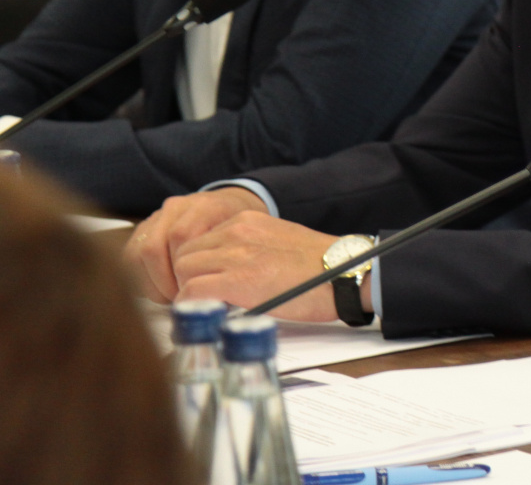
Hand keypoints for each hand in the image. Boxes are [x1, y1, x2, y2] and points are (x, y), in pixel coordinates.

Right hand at [125, 188, 267, 302]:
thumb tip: (214, 294)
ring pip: (138, 251)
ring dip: (150, 281)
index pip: (181, 236)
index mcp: (205, 207)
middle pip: (153, 246)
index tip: (191, 290)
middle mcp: (178, 207)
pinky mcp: (145, 227)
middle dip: (162, 280)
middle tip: (177, 298)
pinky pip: (131, 254)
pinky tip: (159, 288)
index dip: (182, 269)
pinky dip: (141, 276)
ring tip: (169, 296)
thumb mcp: (244, 241)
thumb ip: (230, 259)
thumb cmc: (238, 233)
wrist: (231, 207)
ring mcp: (159, 215)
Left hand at [170, 212, 349, 321]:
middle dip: (187, 278)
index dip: (197, 265)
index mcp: (247, 220)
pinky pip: (192, 292)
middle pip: (183, 254)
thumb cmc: (319, 267)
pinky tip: (211, 313)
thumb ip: (249, 248)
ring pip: (183, 271)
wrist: (345, 274)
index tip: (205, 282)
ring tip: (209, 306)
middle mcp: (237, 231)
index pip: (197, 240)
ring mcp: (236, 254)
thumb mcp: (278, 242)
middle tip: (203, 298)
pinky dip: (194, 305)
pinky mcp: (238, 280)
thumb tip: (227, 271)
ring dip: (189, 291)